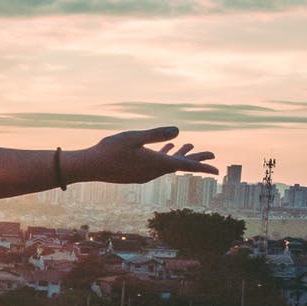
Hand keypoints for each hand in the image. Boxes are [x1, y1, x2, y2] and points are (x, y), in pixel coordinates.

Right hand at [82, 127, 216, 184]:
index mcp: (156, 163)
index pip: (185, 166)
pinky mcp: (136, 174)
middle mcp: (153, 172)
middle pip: (180, 165)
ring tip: (190, 146)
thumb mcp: (134, 137)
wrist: (89, 167)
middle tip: (211, 153)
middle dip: (195, 157)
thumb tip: (179, 131)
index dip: (202, 165)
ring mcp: (144, 174)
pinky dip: (165, 157)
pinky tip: (163, 150)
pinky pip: (156, 165)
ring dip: (179, 155)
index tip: (217, 170)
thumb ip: (156, 134)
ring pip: (168, 164)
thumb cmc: (109, 150)